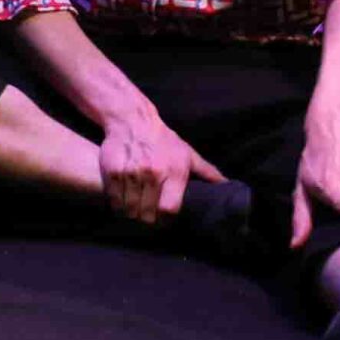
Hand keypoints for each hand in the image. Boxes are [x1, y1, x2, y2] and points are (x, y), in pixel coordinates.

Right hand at [97, 110, 225, 225]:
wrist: (132, 120)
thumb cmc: (163, 140)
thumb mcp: (187, 154)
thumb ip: (207, 172)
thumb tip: (227, 185)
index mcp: (174, 172)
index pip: (169, 208)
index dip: (166, 219)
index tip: (163, 220)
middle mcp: (152, 173)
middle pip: (147, 212)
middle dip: (147, 219)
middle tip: (147, 217)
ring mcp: (131, 172)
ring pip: (129, 208)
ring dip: (131, 213)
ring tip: (134, 211)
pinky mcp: (112, 171)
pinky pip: (114, 199)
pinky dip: (117, 205)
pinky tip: (121, 202)